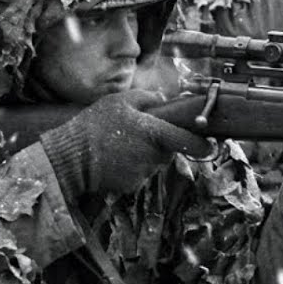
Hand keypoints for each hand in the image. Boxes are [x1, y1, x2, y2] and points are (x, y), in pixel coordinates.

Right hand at [40, 90, 211, 202]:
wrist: (70, 159)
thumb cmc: (94, 126)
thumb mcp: (119, 101)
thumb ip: (147, 98)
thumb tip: (164, 99)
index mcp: (153, 133)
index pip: (188, 141)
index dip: (203, 145)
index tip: (212, 145)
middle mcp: (153, 156)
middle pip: (169, 150)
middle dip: (160, 143)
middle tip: (138, 134)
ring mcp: (143, 173)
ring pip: (154, 162)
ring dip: (144, 154)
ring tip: (120, 144)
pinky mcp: (132, 185)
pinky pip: (139, 173)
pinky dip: (131, 167)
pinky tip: (114, 158)